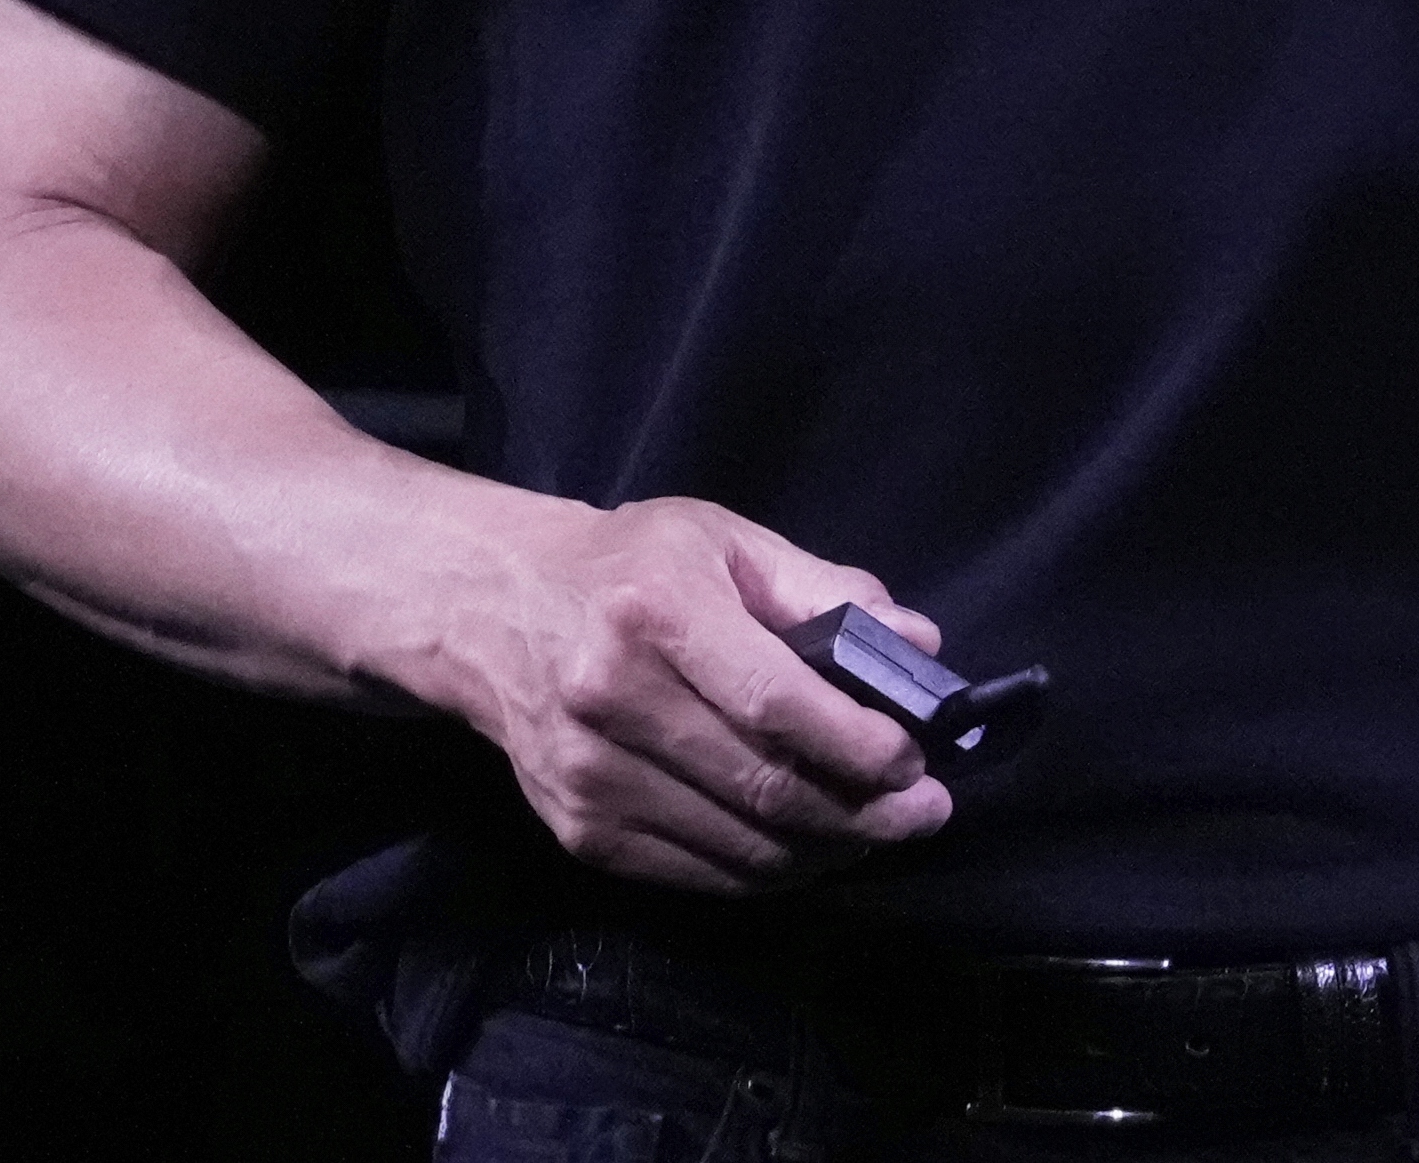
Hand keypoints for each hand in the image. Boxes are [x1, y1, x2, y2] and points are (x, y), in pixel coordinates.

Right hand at [444, 494, 955, 893]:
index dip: (856, 745)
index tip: (916, 761)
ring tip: (877, 832)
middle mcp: (613, 697)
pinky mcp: (579, 832)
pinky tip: (807, 850)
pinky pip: (697, 875)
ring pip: (738, 846)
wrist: (494, 609)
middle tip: (924, 814)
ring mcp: (590, 776)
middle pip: (763, 787)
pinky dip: (766, 873)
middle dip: (863, 812)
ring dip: (825, 851)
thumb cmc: (629, 565)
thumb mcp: (725, 542)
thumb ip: (824, 589)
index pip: (775, 703)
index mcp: (655, 611)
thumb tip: (918, 644)